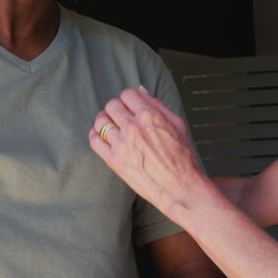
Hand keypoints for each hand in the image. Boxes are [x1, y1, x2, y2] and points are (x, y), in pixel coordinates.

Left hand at [89, 86, 206, 217]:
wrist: (179, 187)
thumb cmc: (182, 156)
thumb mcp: (177, 124)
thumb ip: (157, 105)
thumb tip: (140, 90)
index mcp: (150, 116)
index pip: (128, 94)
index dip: (130, 99)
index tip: (132, 106)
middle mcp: (133, 128)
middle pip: (112, 105)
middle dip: (117, 108)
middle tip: (123, 117)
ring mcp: (122, 145)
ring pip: (101, 121)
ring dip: (105, 120)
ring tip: (113, 126)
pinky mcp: (114, 160)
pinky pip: (94, 141)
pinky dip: (96, 135)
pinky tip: (104, 137)